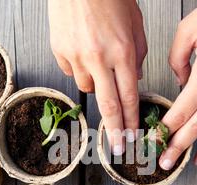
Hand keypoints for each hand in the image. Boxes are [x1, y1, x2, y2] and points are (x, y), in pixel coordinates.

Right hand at [48, 0, 146, 154]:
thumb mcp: (136, 25)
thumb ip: (137, 56)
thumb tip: (134, 80)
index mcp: (123, 52)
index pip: (129, 97)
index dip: (131, 121)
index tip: (133, 138)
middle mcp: (99, 58)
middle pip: (108, 105)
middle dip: (115, 131)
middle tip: (119, 148)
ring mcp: (76, 56)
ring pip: (87, 87)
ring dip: (95, 83)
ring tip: (98, 60)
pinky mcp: (59, 51)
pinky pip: (70, 70)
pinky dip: (78, 66)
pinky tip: (82, 49)